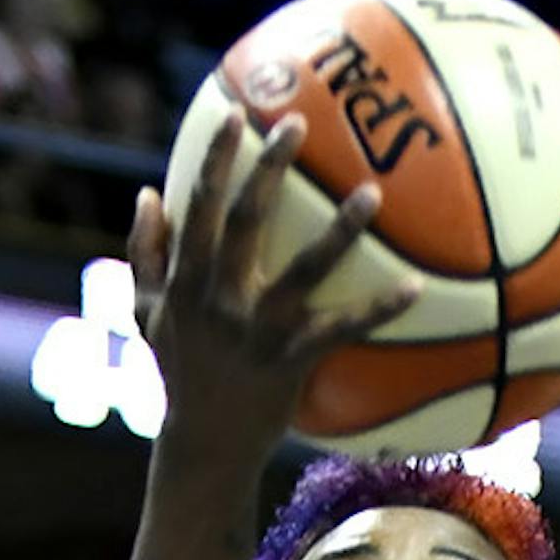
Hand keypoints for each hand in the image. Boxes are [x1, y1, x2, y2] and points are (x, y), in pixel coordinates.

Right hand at [127, 108, 417, 460]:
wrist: (205, 445)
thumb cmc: (180, 374)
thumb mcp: (145, 315)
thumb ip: (143, 255)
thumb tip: (146, 195)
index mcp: (185, 280)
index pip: (198, 205)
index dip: (215, 158)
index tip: (236, 114)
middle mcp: (218, 298)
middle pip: (245, 218)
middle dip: (268, 166)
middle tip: (296, 123)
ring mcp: (256, 330)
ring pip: (302, 269)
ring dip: (339, 229)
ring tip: (371, 193)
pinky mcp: (291, 361)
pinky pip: (342, 328)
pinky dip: (380, 309)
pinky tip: (416, 287)